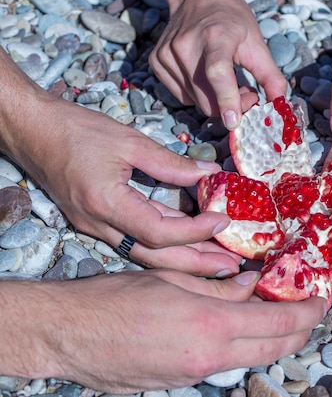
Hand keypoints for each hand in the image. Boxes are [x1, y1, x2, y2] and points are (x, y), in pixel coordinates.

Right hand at [5, 270, 324, 392]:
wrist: (70, 336)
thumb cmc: (117, 299)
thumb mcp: (174, 280)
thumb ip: (220, 287)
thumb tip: (251, 284)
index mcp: (213, 326)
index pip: (281, 323)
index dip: (308, 312)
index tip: (321, 300)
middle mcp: (211, 358)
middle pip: (276, 348)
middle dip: (301, 330)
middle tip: (309, 310)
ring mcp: (196, 375)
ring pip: (252, 357)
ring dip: (271, 337)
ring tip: (274, 312)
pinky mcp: (182, 382)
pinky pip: (224, 364)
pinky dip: (240, 345)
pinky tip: (235, 327)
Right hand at [10, 96, 240, 276]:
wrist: (32, 131)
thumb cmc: (74, 130)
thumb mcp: (129, 141)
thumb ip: (171, 163)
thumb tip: (208, 175)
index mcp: (106, 204)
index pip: (160, 232)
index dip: (195, 230)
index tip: (223, 219)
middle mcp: (100, 225)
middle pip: (155, 257)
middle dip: (196, 265)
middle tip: (231, 268)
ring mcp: (97, 227)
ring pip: (147, 252)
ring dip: (184, 258)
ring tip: (218, 261)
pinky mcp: (99, 222)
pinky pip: (137, 239)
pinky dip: (166, 242)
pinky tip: (190, 241)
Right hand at [150, 0, 286, 128]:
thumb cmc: (231, 20)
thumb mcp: (257, 43)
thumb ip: (271, 76)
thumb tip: (280, 106)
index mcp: (215, 37)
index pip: (217, 73)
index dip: (227, 99)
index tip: (233, 121)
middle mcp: (185, 45)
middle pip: (207, 98)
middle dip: (230, 106)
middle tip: (246, 93)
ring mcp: (167, 54)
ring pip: (195, 102)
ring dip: (215, 102)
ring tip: (227, 82)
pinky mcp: (156, 62)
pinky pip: (182, 96)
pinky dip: (198, 95)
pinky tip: (206, 79)